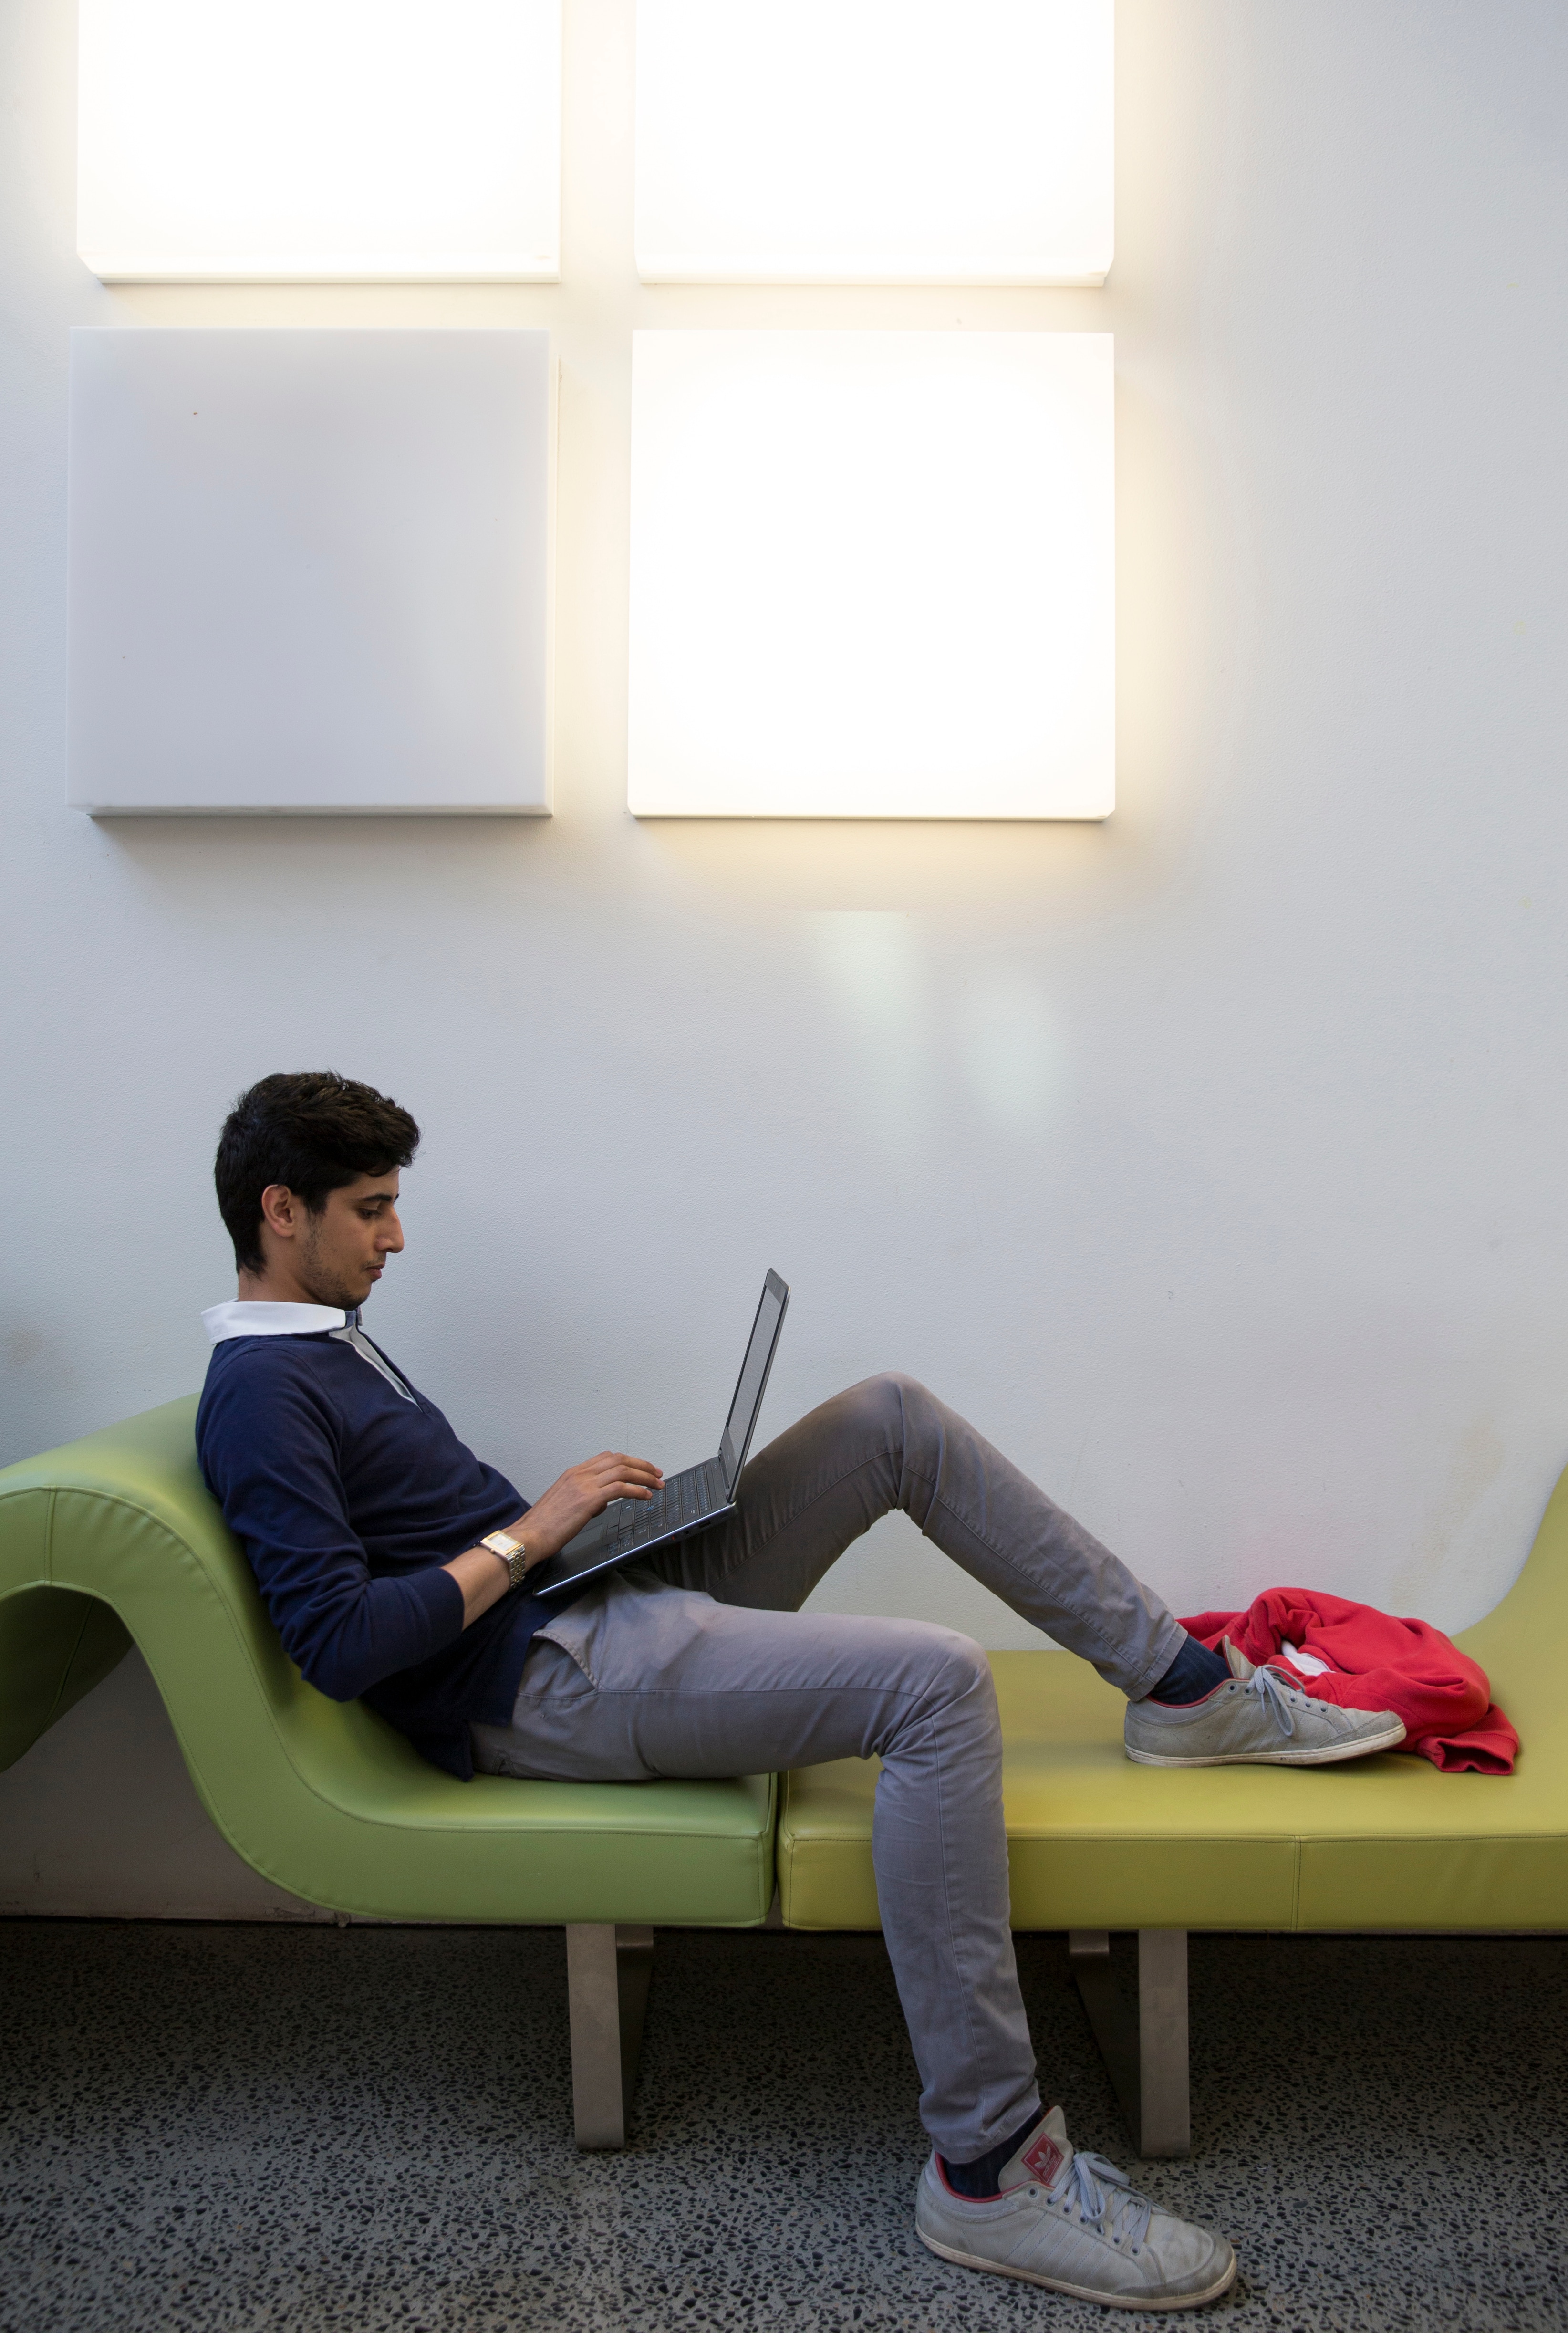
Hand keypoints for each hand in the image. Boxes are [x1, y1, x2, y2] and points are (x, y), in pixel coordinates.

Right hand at [511, 1452, 663, 1565]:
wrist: (529, 1535)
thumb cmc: (543, 1525)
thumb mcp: (565, 1504)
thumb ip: (584, 1498)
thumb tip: (600, 1503)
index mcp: (573, 1473)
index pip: (606, 1458)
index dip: (628, 1461)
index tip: (641, 1468)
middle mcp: (580, 1474)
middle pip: (619, 1459)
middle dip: (641, 1465)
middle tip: (656, 1474)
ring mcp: (584, 1485)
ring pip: (623, 1470)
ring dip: (644, 1476)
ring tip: (657, 1484)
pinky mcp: (588, 1499)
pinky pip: (620, 1488)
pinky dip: (637, 1490)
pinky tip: (645, 1496)